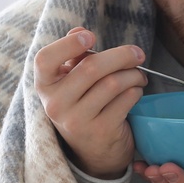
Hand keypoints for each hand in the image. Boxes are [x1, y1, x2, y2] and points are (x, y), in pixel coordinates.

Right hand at [33, 27, 146, 178]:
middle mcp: (55, 104)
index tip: (90, 37)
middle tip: (138, 54)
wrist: (93, 152)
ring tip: (139, 75)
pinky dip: (136, 91)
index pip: (45, 60)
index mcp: (45, 86)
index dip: (67, 45)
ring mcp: (77, 120)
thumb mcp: (71, 82)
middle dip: (122, 55)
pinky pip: (126, 99)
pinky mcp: (100, 131)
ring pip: (112, 83)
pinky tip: (136, 91)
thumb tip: (79, 31)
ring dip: (133, 74)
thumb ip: (74, 56)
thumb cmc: (83, 105)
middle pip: (91, 67)